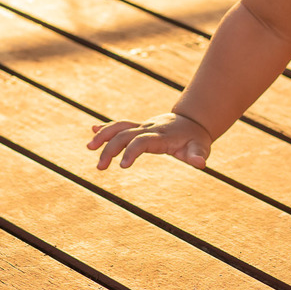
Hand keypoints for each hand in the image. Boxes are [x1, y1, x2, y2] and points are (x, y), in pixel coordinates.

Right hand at [86, 114, 211, 169]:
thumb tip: (200, 163)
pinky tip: (94, 131)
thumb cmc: (196, 139)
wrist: (193, 121)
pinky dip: (107, 127)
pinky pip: (121, 124)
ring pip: (120, 126)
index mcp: (161, 136)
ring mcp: (143, 126)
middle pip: (125, 134)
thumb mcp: (200, 147)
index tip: (122, 166)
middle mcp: (149, 128)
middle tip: (100, 167)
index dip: (131, 151)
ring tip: (89, 148)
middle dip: (110, 148)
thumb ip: (198, 155)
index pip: (142, 141)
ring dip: (104, 135)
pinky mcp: (139, 126)